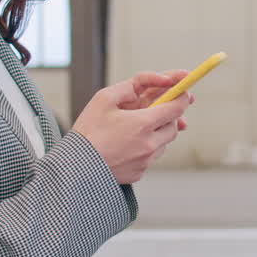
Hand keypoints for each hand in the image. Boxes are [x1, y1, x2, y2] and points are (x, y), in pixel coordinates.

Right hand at [71, 71, 194, 184]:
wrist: (74, 167)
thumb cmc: (87, 131)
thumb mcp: (104, 98)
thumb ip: (131, 86)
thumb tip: (154, 83)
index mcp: (143, 124)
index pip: (177, 107)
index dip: (182, 96)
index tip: (183, 90)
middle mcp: (149, 144)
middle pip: (174, 125)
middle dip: (170, 114)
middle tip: (160, 106)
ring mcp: (146, 161)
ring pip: (164, 142)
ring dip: (158, 131)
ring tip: (137, 126)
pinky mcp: (140, 173)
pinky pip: (152, 156)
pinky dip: (147, 147)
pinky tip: (129, 143)